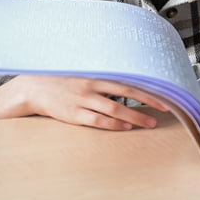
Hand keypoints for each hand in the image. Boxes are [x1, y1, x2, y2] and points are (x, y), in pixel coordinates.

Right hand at [0, 75, 169, 129]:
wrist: (33, 88)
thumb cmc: (62, 79)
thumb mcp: (84, 70)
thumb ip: (104, 74)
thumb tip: (128, 76)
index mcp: (97, 72)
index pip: (128, 79)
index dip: (148, 86)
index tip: (165, 92)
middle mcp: (92, 85)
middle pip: (127, 94)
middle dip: (148, 102)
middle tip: (165, 109)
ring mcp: (83, 100)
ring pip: (115, 110)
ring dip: (134, 117)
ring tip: (149, 123)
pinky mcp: (74, 114)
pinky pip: (98, 121)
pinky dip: (113, 125)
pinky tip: (126, 128)